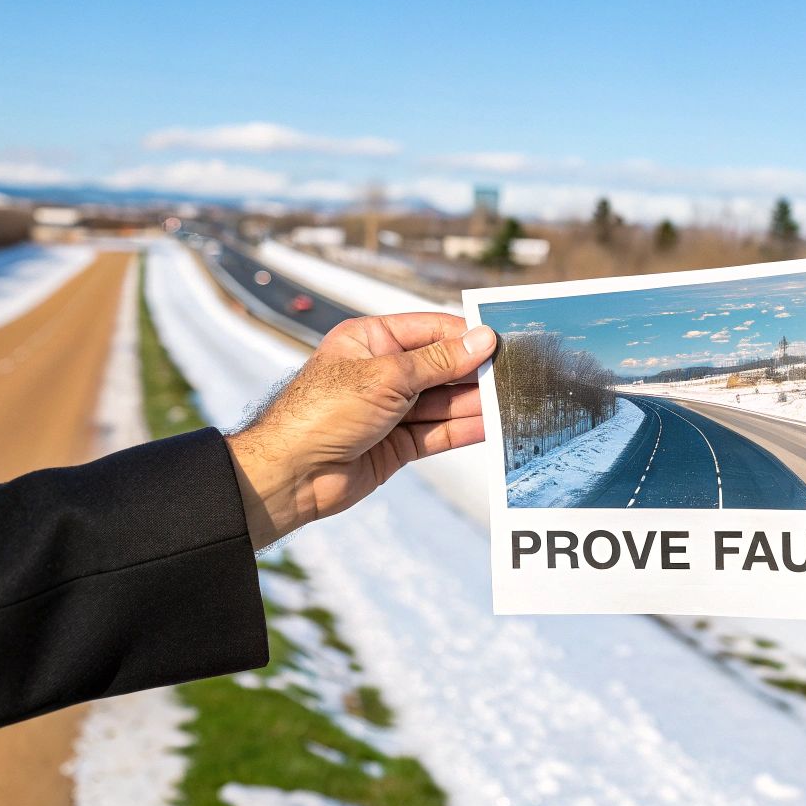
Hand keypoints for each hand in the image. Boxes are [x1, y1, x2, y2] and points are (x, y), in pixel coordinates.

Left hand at [224, 313, 496, 548]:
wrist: (290, 475)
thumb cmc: (321, 414)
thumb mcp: (386, 377)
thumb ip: (439, 361)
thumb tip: (481, 340)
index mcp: (371, 340)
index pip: (430, 330)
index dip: (466, 336)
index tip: (503, 340)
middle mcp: (382, 372)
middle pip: (440, 367)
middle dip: (475, 372)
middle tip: (515, 373)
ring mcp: (390, 409)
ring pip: (443, 402)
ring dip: (475, 402)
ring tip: (511, 400)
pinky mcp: (396, 443)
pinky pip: (438, 431)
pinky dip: (464, 428)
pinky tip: (491, 424)